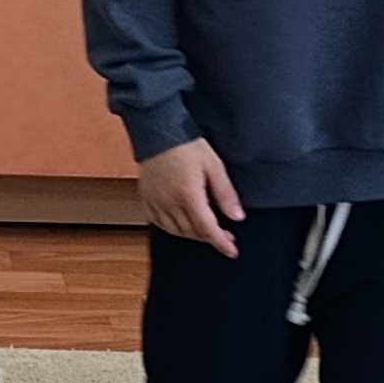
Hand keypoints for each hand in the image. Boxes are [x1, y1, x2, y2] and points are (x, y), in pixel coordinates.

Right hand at [136, 137, 245, 258]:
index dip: (220, 242)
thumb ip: (225, 193)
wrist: (157, 131)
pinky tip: (183, 223)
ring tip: (206, 229)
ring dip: (193, 234)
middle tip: (225, 236)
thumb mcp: (214, 165)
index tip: (232, 251)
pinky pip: (159, 223)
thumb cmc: (187, 145)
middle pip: (192, 232)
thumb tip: (237, 217)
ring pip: (176, 231)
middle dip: (210, 237)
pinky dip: (173, 228)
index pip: (207, 228)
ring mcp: (155, 202)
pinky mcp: (146, 199)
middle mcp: (170, 202)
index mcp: (188, 194)